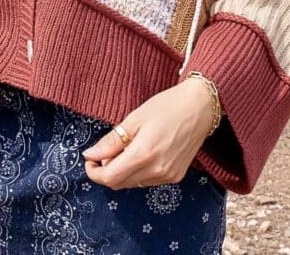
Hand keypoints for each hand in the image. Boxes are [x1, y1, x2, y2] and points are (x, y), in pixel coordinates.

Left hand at [81, 78, 213, 189]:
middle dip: (107, 172)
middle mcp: (157, 170)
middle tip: (104, 153)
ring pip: (133, 183)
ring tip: (125, 149)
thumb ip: (111, 141)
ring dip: (122, 172)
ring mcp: (168, 176)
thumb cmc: (167, 106)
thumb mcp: (134, 118)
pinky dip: (138, 172)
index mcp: (144, 154)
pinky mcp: (176, 176)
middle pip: (120, 184)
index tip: (89, 161)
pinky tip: (141, 153)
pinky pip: (148, 181)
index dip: (95, 173)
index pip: (110, 178)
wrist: (200, 107)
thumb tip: (90, 155)